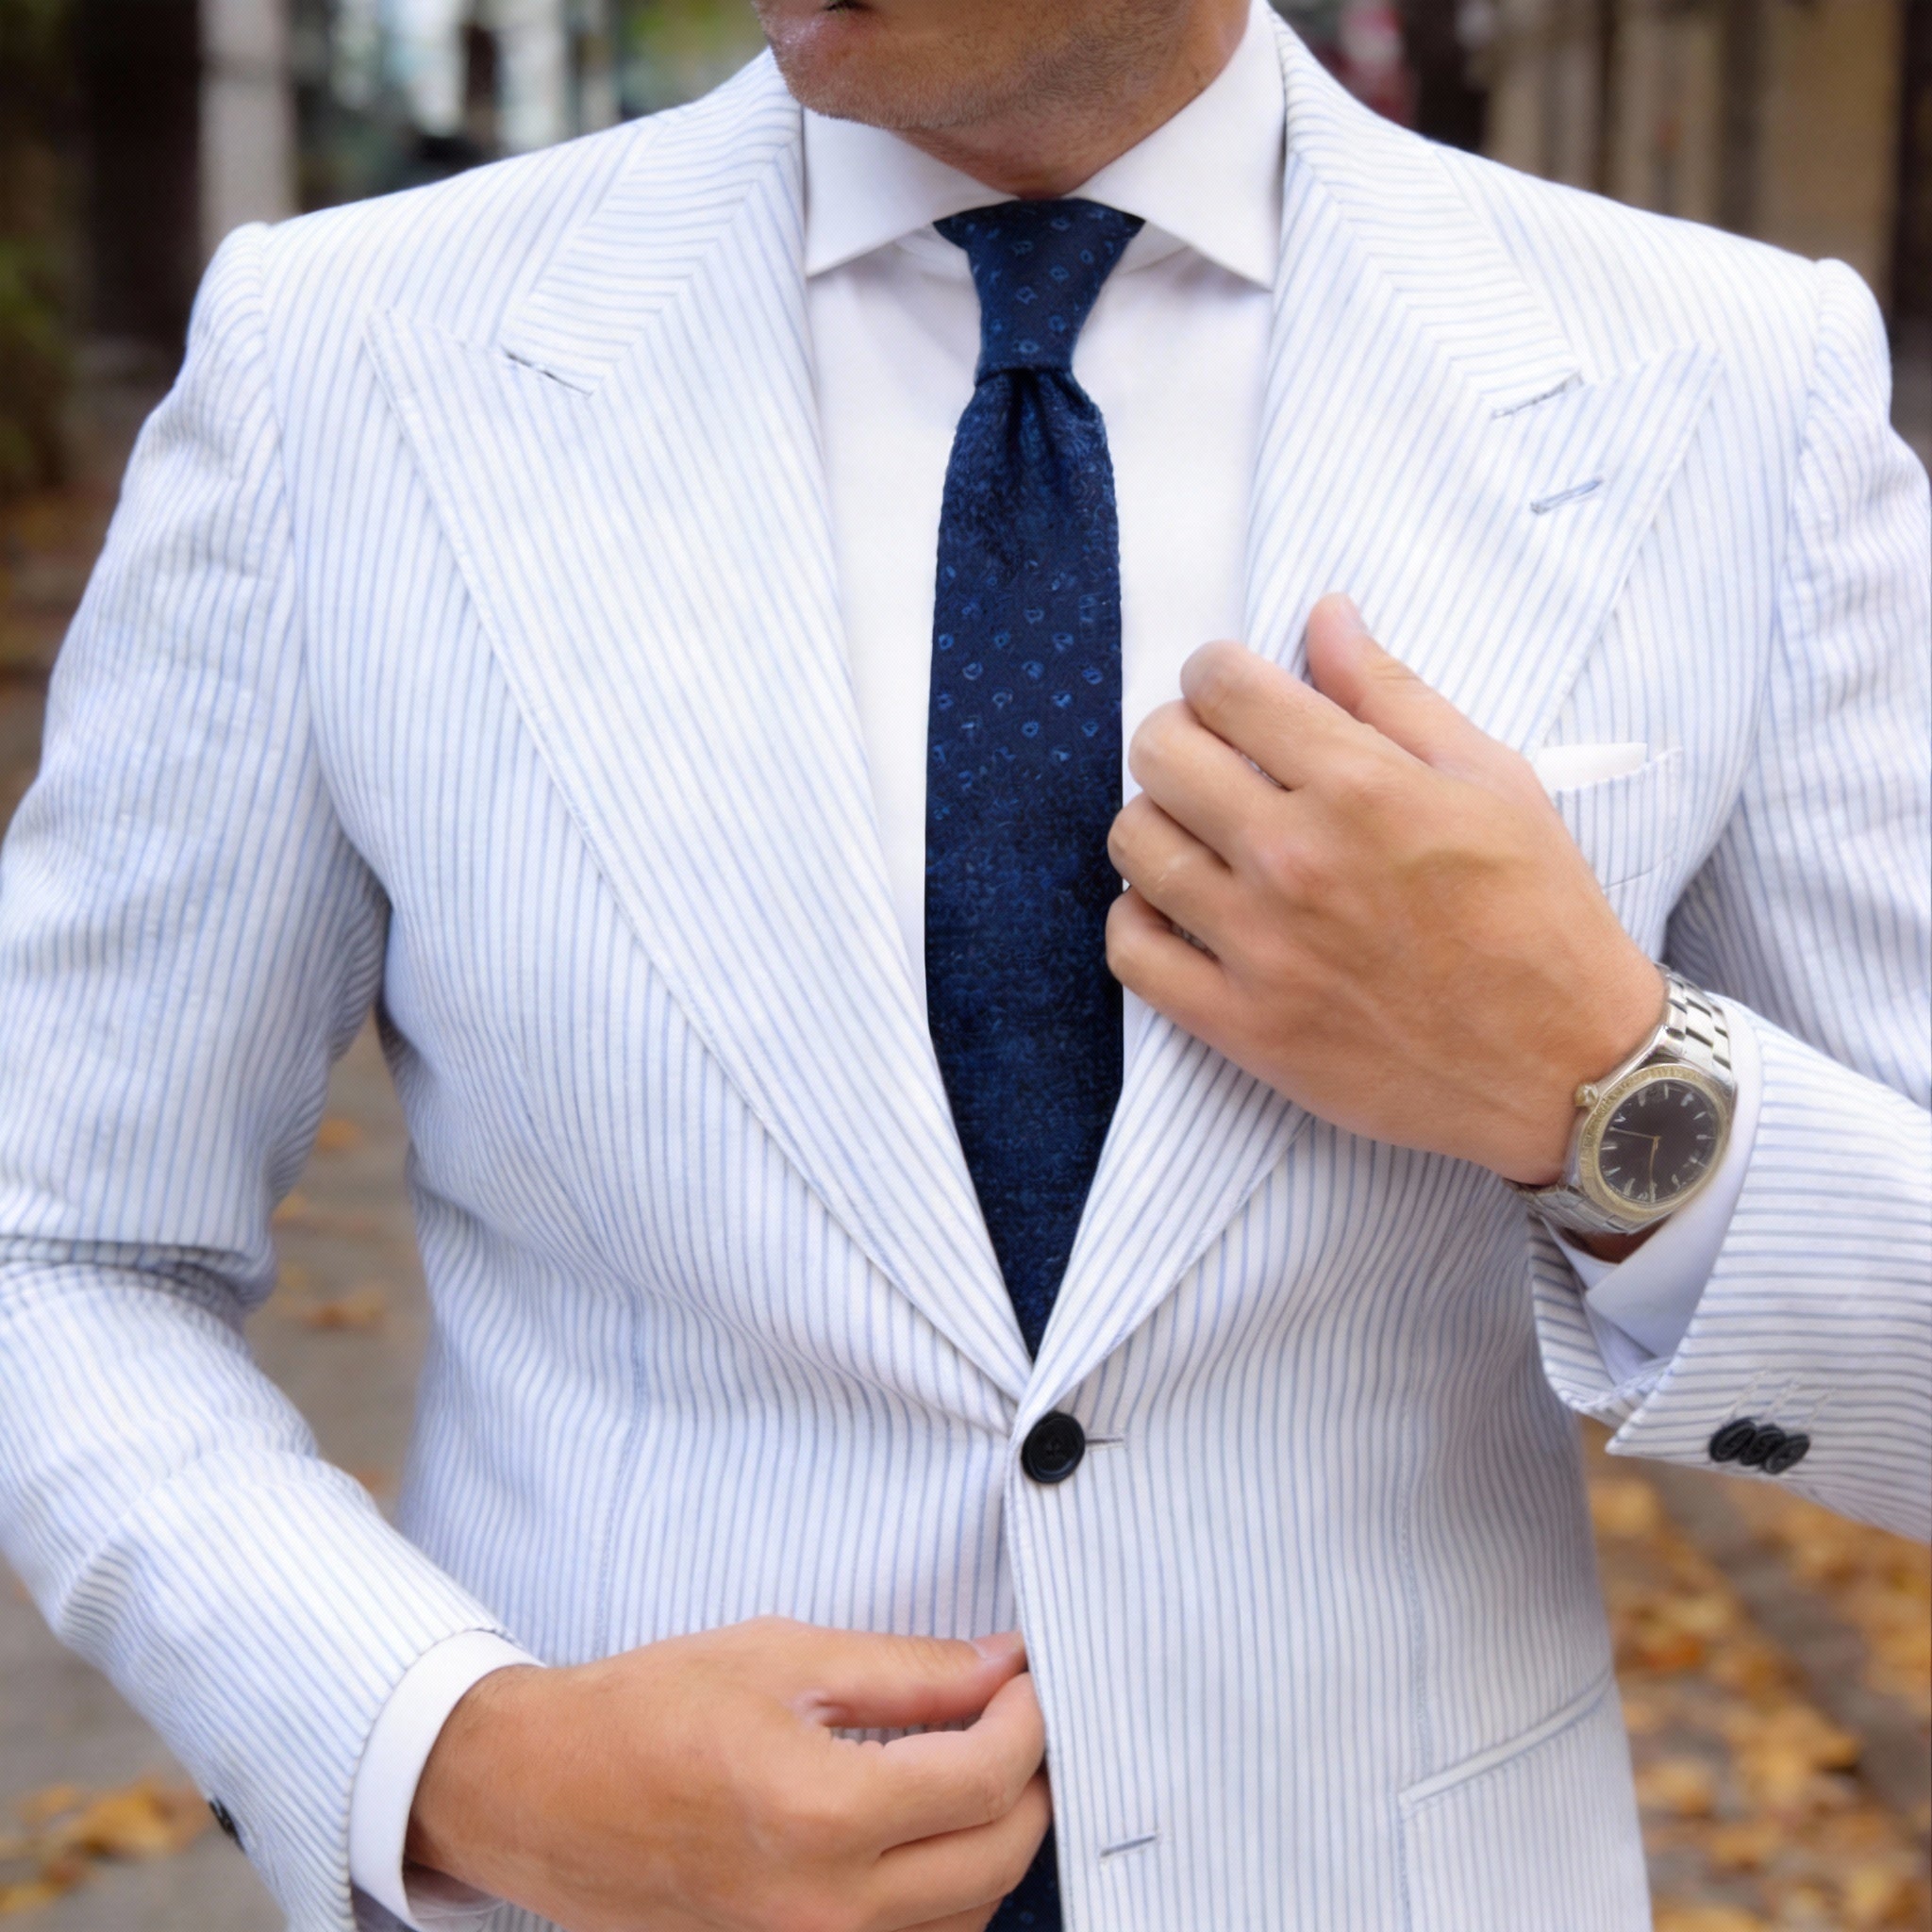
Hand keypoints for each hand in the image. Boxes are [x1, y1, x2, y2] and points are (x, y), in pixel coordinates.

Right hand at [407, 1618, 1049, 1931]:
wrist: (543, 1792)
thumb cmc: (648, 1712)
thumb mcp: (784, 1657)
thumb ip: (909, 1670)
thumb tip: (1000, 1665)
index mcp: (821, 1815)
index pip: (986, 1779)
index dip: (1029, 1719)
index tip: (1028, 1678)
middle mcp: (824, 1911)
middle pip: (998, 1860)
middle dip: (1031, 1781)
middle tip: (1019, 1718)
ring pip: (967, 1921)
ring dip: (996, 1845)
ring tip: (979, 1770)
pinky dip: (948, 1897)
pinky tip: (931, 1835)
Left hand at [1106, 594, 1662, 1186]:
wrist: (1565, 1068)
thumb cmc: (1539, 916)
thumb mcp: (1492, 779)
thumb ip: (1392, 693)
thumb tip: (1326, 615)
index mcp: (1359, 785)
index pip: (1222, 686)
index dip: (1216, 673)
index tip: (1233, 693)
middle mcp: (1295, 858)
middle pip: (1160, 753)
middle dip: (1179, 736)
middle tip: (1215, 760)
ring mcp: (1260, 947)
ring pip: (1134, 844)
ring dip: (1157, 824)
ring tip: (1201, 836)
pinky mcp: (1241, 1026)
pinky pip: (1131, 952)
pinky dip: (1140, 920)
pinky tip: (1181, 910)